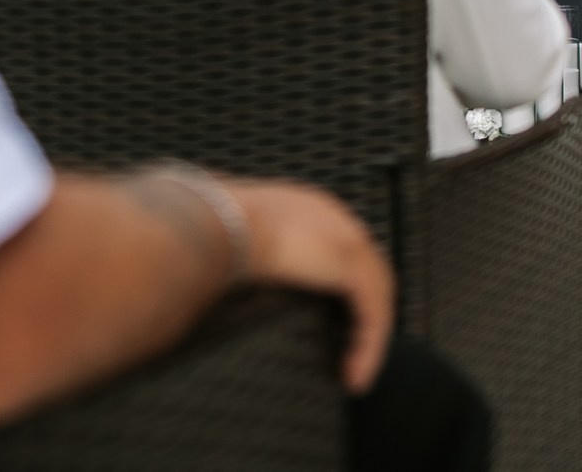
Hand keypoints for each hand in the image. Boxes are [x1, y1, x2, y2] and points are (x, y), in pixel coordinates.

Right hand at [229, 179, 394, 393]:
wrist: (214, 221)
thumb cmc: (207, 225)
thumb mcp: (224, 234)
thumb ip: (231, 246)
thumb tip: (211, 260)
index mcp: (303, 206)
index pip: (336, 247)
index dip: (337, 284)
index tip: (328, 319)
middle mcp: (331, 217)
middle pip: (365, 271)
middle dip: (360, 313)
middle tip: (349, 350)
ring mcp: (346, 239)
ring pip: (374, 297)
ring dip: (366, 339)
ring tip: (353, 372)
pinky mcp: (352, 268)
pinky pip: (372, 316)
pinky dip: (367, 348)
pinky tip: (354, 375)